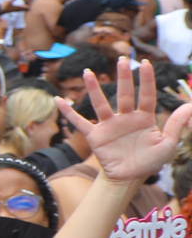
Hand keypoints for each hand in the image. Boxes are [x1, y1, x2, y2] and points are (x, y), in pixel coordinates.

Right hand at [64, 59, 191, 185]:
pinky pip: (79, 122)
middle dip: (124, 77)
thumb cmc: (150, 161)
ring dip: (94, 88)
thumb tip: (189, 105)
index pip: (146, 95)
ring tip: (88, 72)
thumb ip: (176, 125)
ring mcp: (109, 125)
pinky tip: (59, 101)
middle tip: (122, 59)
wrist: (130, 178)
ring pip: (100, 104)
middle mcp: (125, 118)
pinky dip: (68, 113)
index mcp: (144, 118)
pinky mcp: (95, 136)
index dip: (147, 80)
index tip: (145, 63)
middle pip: (125, 94)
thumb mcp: (168, 144)